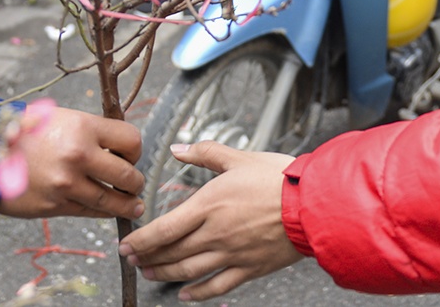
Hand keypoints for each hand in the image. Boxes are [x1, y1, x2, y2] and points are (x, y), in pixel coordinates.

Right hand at [0, 107, 145, 220]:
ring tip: (133, 204)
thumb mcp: (57, 118)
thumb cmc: (23, 133)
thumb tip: (116, 143)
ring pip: (113, 200)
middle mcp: (78, 155)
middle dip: (136, 182)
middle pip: (128, 175)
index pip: (131, 140)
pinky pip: (91, 211)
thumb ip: (88, 130)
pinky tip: (111, 210)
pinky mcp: (57, 205)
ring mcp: (67, 184)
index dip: (135, 150)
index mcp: (82, 127)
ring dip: (127, 203)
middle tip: (135, 183)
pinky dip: (105, 212)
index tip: (131, 155)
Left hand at [120, 143, 301, 300]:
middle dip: (148, 257)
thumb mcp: (238, 157)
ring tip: (151, 274)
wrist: (313, 204)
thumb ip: (204, 152)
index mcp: (209, 205)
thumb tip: (178, 148)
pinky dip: (198, 293)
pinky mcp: (249, 268)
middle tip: (133, 260)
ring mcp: (232, 254)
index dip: (141, 241)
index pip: (164, 229)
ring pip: (189, 271)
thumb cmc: (278, 179)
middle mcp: (215, 233)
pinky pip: (217, 286)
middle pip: (172, 252)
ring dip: (166, 274)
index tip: (126, 245)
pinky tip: (186, 295)